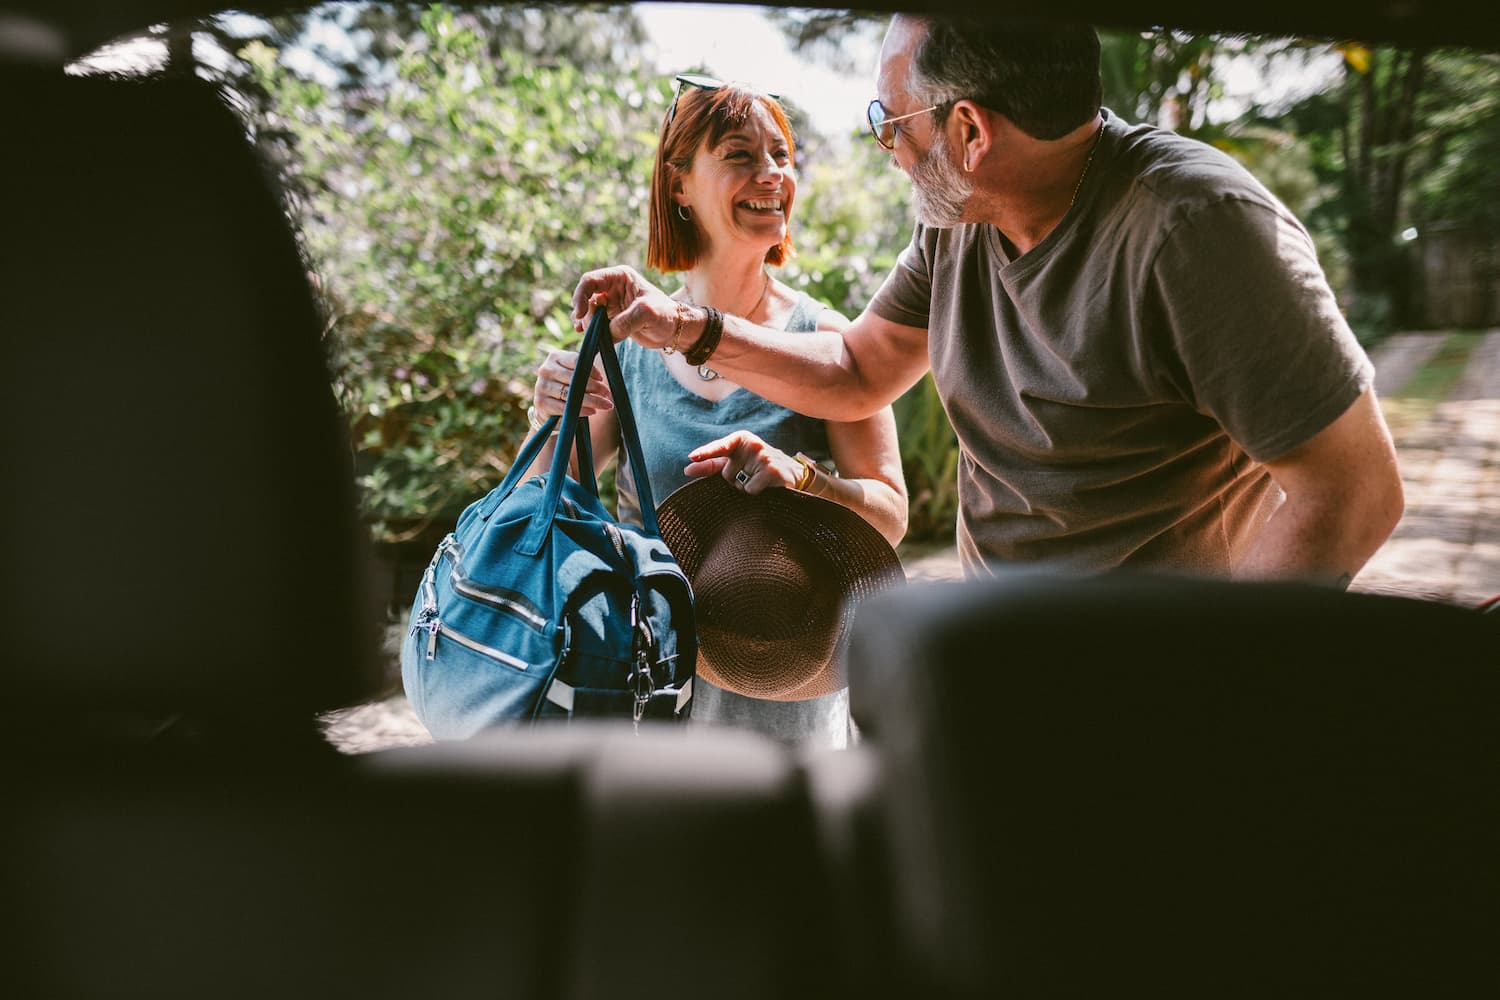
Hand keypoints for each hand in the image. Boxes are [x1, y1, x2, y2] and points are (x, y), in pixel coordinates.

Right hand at [533, 349, 611, 417]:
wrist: (548, 406)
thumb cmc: (567, 386)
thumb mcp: (574, 373)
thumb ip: (586, 368)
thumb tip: (606, 365)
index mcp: (555, 357)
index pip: (576, 360)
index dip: (591, 370)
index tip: (602, 379)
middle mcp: (545, 370)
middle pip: (573, 378)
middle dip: (594, 387)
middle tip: (607, 394)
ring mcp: (541, 387)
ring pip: (570, 394)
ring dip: (591, 400)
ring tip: (605, 404)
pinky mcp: (541, 403)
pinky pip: (564, 408)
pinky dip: (581, 410)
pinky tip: (592, 411)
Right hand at [571, 264, 680, 348]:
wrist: (674, 330)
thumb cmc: (665, 315)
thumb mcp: (648, 313)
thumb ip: (625, 321)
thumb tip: (607, 332)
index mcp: (620, 277)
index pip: (590, 280)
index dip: (580, 296)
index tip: (579, 315)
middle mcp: (612, 288)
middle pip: (586, 298)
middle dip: (586, 315)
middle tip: (594, 330)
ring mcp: (611, 304)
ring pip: (587, 312)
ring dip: (586, 324)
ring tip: (592, 335)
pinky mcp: (611, 319)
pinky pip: (593, 323)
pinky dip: (589, 330)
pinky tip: (590, 338)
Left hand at [685, 430, 802, 494]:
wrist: (792, 473)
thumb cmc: (757, 467)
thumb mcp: (735, 462)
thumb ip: (711, 465)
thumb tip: (687, 469)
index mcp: (741, 439)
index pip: (721, 446)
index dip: (706, 452)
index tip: (692, 457)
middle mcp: (752, 445)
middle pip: (726, 474)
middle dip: (733, 481)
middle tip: (750, 475)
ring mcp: (763, 457)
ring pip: (737, 484)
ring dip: (744, 488)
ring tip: (759, 480)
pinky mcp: (772, 471)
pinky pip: (750, 490)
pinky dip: (755, 493)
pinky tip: (766, 487)